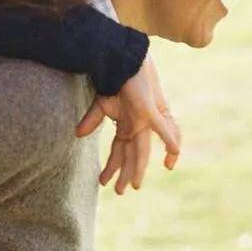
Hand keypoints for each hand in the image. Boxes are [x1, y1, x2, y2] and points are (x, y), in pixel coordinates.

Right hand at [75, 53, 180, 193]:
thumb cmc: (114, 78)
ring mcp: (144, 119)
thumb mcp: (100, 103)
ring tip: (134, 185)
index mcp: (126, 125)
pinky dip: (169, 142)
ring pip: (142, 150)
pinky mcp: (150, 110)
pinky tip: (173, 157)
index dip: (112, 167)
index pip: (119, 151)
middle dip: (125, 174)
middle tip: (119, 192)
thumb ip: (92, 121)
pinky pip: (162, 129)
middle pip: (131, 155)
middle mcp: (137, 125)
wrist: (122, 59)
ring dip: (137, 167)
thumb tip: (78, 135)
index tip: (102, 182)